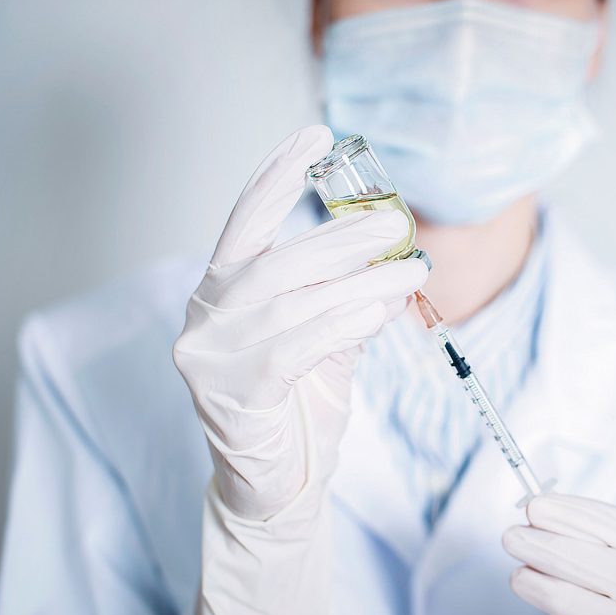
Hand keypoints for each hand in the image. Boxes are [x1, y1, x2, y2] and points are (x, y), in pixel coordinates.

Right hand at [173, 125, 427, 614]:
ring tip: (408, 270)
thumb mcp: (320, 337)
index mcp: (219, 291)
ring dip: (361, 283)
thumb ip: (343, 298)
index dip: (277, 172)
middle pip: (279, 260)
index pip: (244, 219)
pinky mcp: (237, 393)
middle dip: (341, 237)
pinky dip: (348, 323)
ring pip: (297, 303)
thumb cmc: (296, 402)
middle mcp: (207, 317)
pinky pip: (302, 346)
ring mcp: (214, 356)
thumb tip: (394, 262)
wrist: (274, 481)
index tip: (315, 133)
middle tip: (394, 222)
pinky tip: (381, 310)